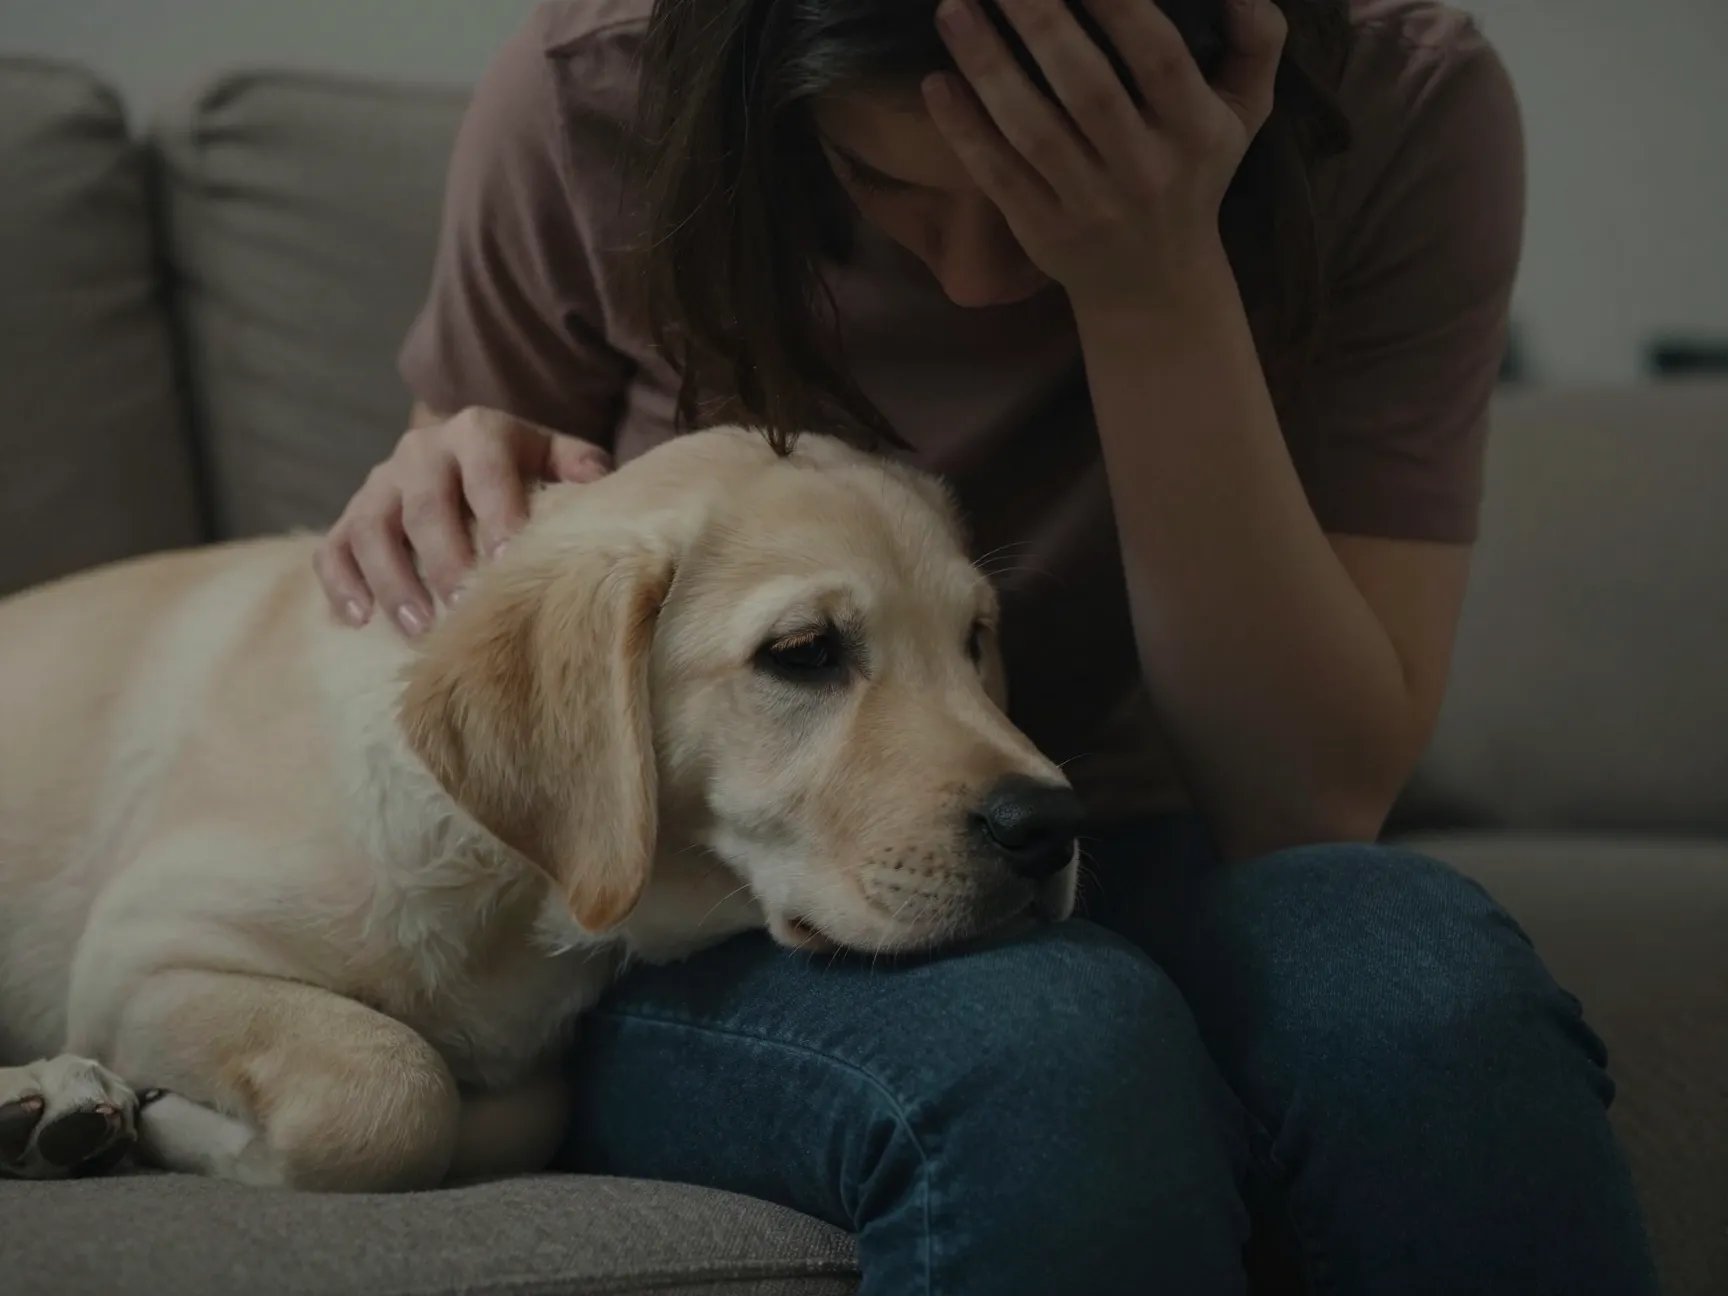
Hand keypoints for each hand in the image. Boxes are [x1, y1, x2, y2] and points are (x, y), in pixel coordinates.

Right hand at [314, 407, 611, 634]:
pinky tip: (358, 621)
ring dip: (391, 580)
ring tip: (418, 628)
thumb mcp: (556, 458)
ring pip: (370, 528)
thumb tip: (601, 487)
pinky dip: (341, 584)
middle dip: (443, 559)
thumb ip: (579, 468)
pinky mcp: (351, 517)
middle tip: (463, 608)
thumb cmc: (524, 471)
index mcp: (478, 432)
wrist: (470, 456)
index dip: (495, 511)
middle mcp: (421, 451)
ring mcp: (380, 484)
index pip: (485, 468)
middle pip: (423, 505)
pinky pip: (332, 548)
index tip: (506, 559)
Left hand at [925, 0, 1285, 310]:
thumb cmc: (1194, 177)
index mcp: (1196, 131)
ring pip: (1035, 131)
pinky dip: (965, 132)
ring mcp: (1090, 206)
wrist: (1155, 285)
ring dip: (989, 68)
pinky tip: (937, 84)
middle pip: (1089, 89)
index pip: (1160, 59)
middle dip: (1042, 23)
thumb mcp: (1242, 115)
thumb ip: (1255, 43)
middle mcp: (1145, 171)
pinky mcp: (1044, 233)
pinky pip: (1000, 177)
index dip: (1120, 7)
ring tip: (953, 9)